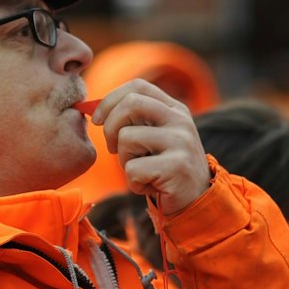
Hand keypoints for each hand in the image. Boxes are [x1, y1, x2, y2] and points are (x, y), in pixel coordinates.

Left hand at [91, 78, 211, 215]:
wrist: (196, 202)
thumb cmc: (164, 169)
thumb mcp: (153, 138)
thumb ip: (132, 120)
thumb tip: (92, 108)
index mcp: (175, 109)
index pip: (137, 86)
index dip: (110, 99)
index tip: (98, 120)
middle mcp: (180, 120)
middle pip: (131, 103)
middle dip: (110, 127)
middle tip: (111, 148)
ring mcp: (180, 142)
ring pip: (126, 137)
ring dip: (123, 160)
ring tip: (140, 171)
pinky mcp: (176, 167)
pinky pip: (132, 169)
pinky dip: (133, 182)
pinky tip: (149, 186)